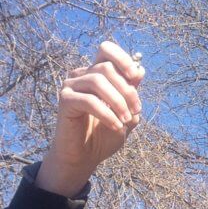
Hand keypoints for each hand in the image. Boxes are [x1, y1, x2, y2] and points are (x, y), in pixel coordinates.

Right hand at [36, 41, 144, 196]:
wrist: (85, 158)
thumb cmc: (105, 136)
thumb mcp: (126, 114)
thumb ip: (132, 94)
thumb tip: (140, 70)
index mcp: (96, 74)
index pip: (106, 50)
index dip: (123, 59)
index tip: (136, 78)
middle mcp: (81, 76)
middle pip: (106, 67)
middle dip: (127, 89)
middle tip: (136, 111)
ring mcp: (71, 86)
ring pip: (98, 81)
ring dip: (118, 102)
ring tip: (127, 121)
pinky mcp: (65, 101)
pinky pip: (89, 101)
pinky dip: (107, 114)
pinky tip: (116, 126)